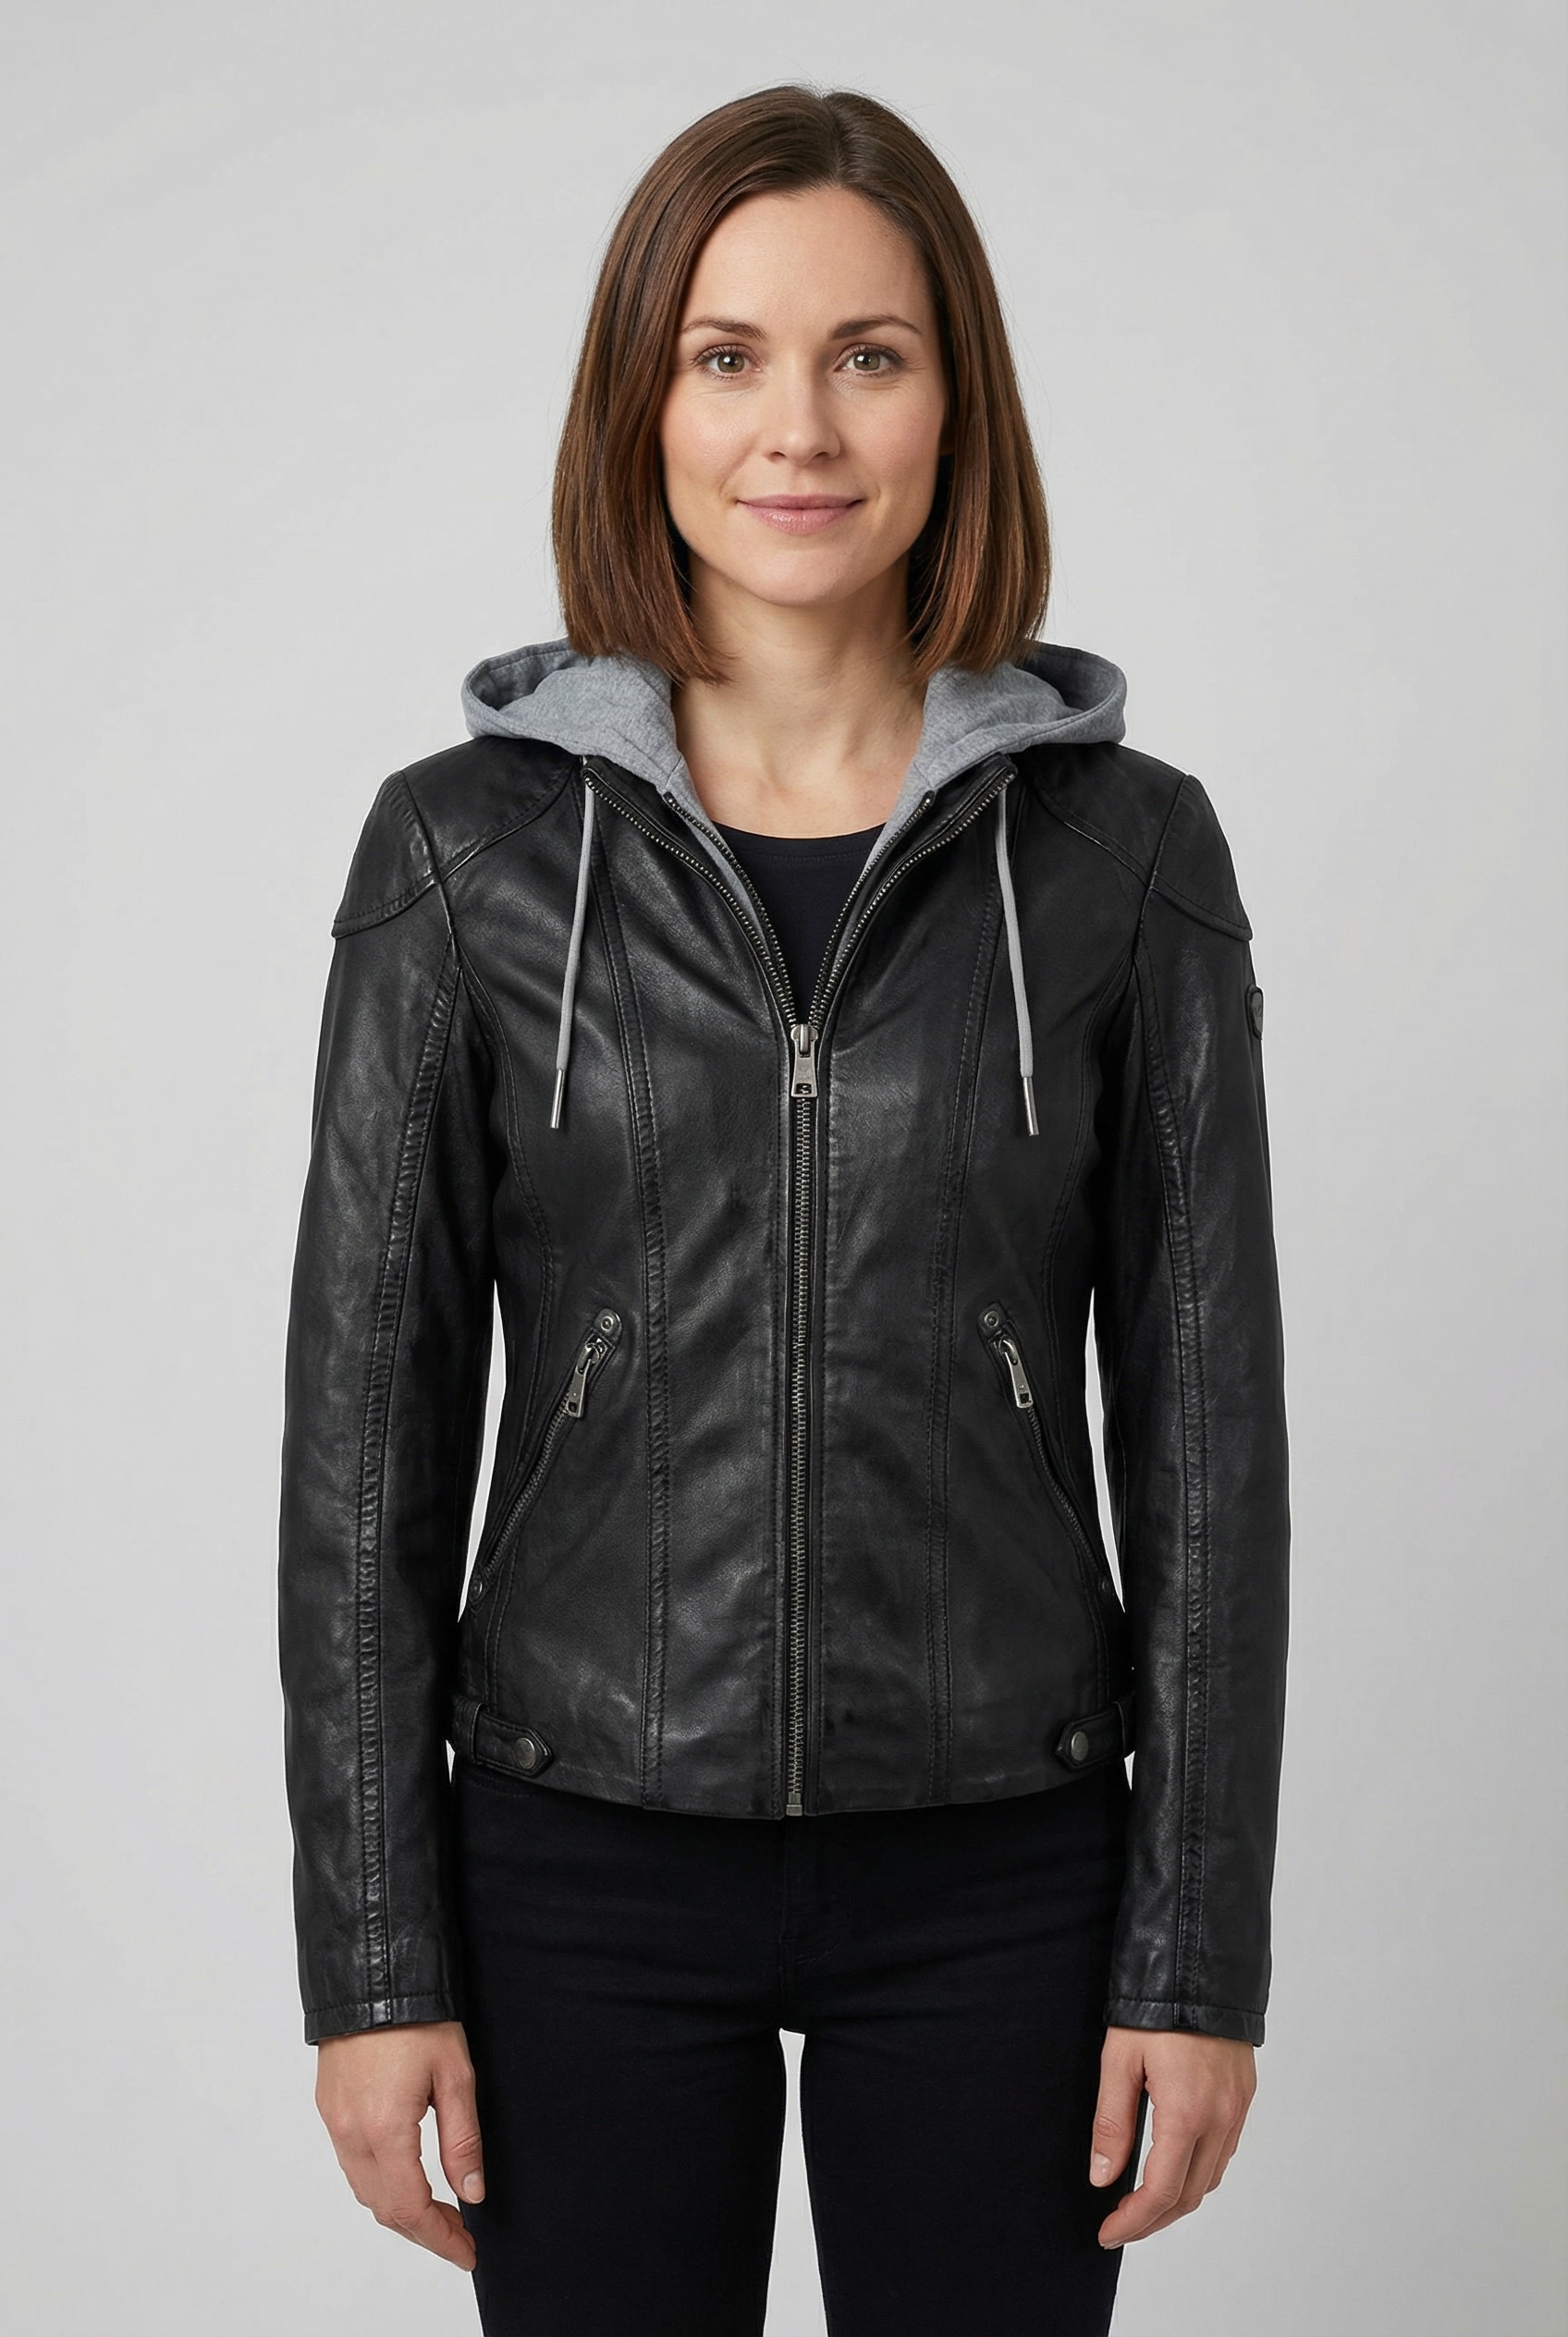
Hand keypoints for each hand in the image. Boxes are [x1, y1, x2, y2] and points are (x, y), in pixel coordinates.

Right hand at [315, 2020, 484, 2270]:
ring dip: (400, 2210)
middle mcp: (351, 2133)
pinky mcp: (329, 2108)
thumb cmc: (417, 2016)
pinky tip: (406, 2177)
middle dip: (423, 2231)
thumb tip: (471, 2192)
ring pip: (364, 2190)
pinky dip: (380, 2184)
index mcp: (385, 2128)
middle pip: (384, 2209)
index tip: (467, 2252)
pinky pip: (352, 2164)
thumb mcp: (456, 2075)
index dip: (440, 2238)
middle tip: (459, 2236)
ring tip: (439, 2212)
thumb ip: (463, 2139)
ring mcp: (334, 2122)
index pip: (411, 2209)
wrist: (370, 1973)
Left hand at [1089, 2025, 1254, 2247]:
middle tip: (1120, 2226)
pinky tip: (1175, 2167)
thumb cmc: (1156, 2006)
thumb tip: (1102, 2177)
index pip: (1161, 2192)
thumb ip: (1112, 2123)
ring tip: (1142, 2203)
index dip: (1133, 2222)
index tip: (1108, 2233)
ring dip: (1177, 2200)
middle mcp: (1220, 2119)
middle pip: (1189, 2196)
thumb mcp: (1119, 2059)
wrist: (1202, 1964)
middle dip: (1153, 2220)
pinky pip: (1224, 2153)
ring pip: (1210, 2178)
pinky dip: (1198, 2173)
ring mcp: (1237, 2109)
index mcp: (1187, 2114)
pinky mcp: (1244, 2096)